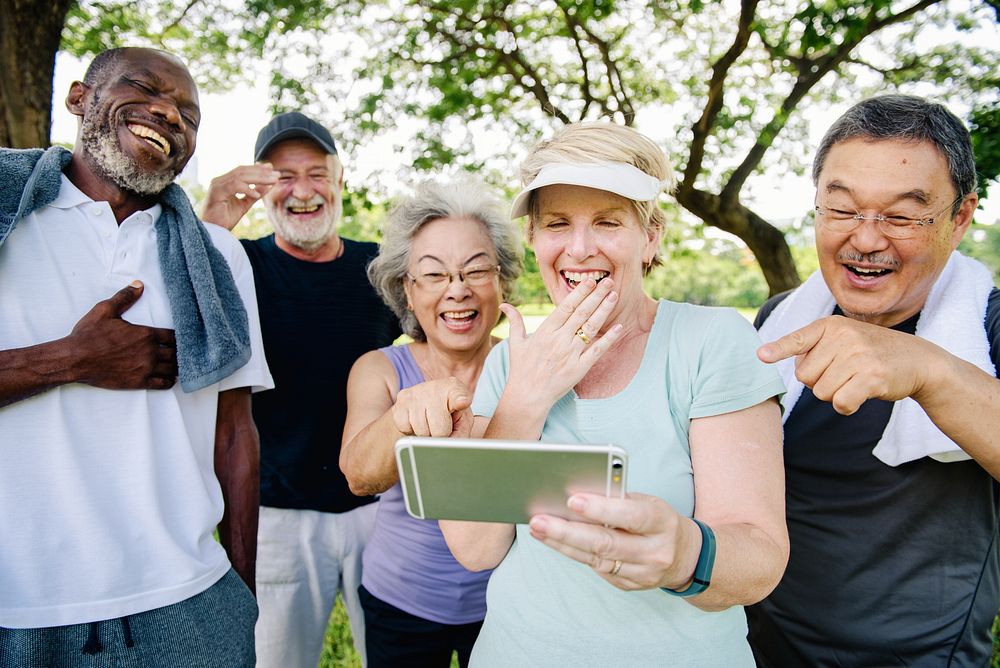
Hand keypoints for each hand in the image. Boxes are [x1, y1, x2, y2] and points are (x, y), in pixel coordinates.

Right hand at [66, 281, 177, 389]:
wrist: (75, 359)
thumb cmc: (89, 334)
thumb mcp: (105, 310)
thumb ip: (124, 297)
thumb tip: (138, 284)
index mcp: (145, 334)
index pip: (174, 336)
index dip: (180, 337)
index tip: (182, 337)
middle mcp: (149, 352)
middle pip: (177, 353)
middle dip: (181, 351)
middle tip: (183, 351)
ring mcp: (145, 368)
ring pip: (173, 369)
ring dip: (177, 366)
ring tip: (178, 364)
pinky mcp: (139, 382)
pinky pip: (163, 383)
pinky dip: (169, 381)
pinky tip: (169, 377)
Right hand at [201, 163, 279, 229]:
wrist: (213, 232)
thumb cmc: (225, 219)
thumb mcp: (245, 204)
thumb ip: (256, 194)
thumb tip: (270, 185)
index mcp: (225, 182)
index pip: (242, 170)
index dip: (257, 168)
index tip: (272, 168)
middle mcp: (220, 181)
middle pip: (242, 171)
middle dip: (261, 172)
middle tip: (277, 174)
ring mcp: (217, 185)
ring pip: (240, 176)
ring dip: (258, 178)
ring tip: (272, 182)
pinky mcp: (216, 193)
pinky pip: (233, 186)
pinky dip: (246, 189)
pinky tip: (257, 195)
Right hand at [391, 377, 472, 437]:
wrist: (425, 402)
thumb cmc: (448, 413)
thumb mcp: (462, 422)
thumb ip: (461, 434)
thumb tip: (448, 446)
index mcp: (455, 389)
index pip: (458, 395)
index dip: (461, 400)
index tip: (463, 402)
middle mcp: (434, 388)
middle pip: (439, 429)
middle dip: (441, 435)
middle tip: (441, 425)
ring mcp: (414, 394)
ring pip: (422, 432)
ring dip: (426, 434)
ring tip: (429, 423)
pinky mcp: (399, 403)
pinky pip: (405, 429)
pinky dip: (411, 431)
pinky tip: (417, 421)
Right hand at [503, 278, 623, 406]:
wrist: (528, 396)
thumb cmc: (521, 370)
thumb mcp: (515, 344)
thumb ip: (515, 322)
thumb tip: (505, 305)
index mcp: (545, 332)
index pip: (566, 307)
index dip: (580, 292)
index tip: (591, 280)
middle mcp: (559, 340)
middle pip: (581, 313)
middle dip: (596, 296)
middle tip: (609, 282)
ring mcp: (570, 354)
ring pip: (590, 328)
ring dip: (604, 311)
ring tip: (614, 297)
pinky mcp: (580, 368)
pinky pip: (597, 350)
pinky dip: (609, 339)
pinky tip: (618, 327)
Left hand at [528, 492, 699, 590]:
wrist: (685, 557)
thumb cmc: (659, 522)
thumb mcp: (649, 503)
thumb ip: (619, 499)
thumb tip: (578, 494)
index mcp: (662, 523)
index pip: (631, 516)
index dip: (601, 509)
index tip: (572, 500)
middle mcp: (654, 552)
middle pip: (606, 543)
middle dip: (567, 531)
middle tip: (539, 520)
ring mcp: (642, 573)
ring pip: (595, 559)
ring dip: (562, 543)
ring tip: (538, 528)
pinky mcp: (629, 586)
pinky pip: (596, 569)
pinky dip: (573, 553)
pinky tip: (555, 541)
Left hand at [757, 315, 934, 414]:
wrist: (920, 360)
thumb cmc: (872, 352)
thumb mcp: (845, 338)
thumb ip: (815, 346)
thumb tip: (772, 356)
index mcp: (832, 325)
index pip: (798, 339)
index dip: (778, 349)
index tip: (761, 356)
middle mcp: (844, 336)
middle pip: (805, 376)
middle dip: (820, 382)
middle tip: (845, 373)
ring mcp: (859, 356)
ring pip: (821, 392)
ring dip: (835, 394)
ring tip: (856, 380)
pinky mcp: (872, 377)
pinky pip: (840, 404)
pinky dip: (847, 406)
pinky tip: (862, 395)